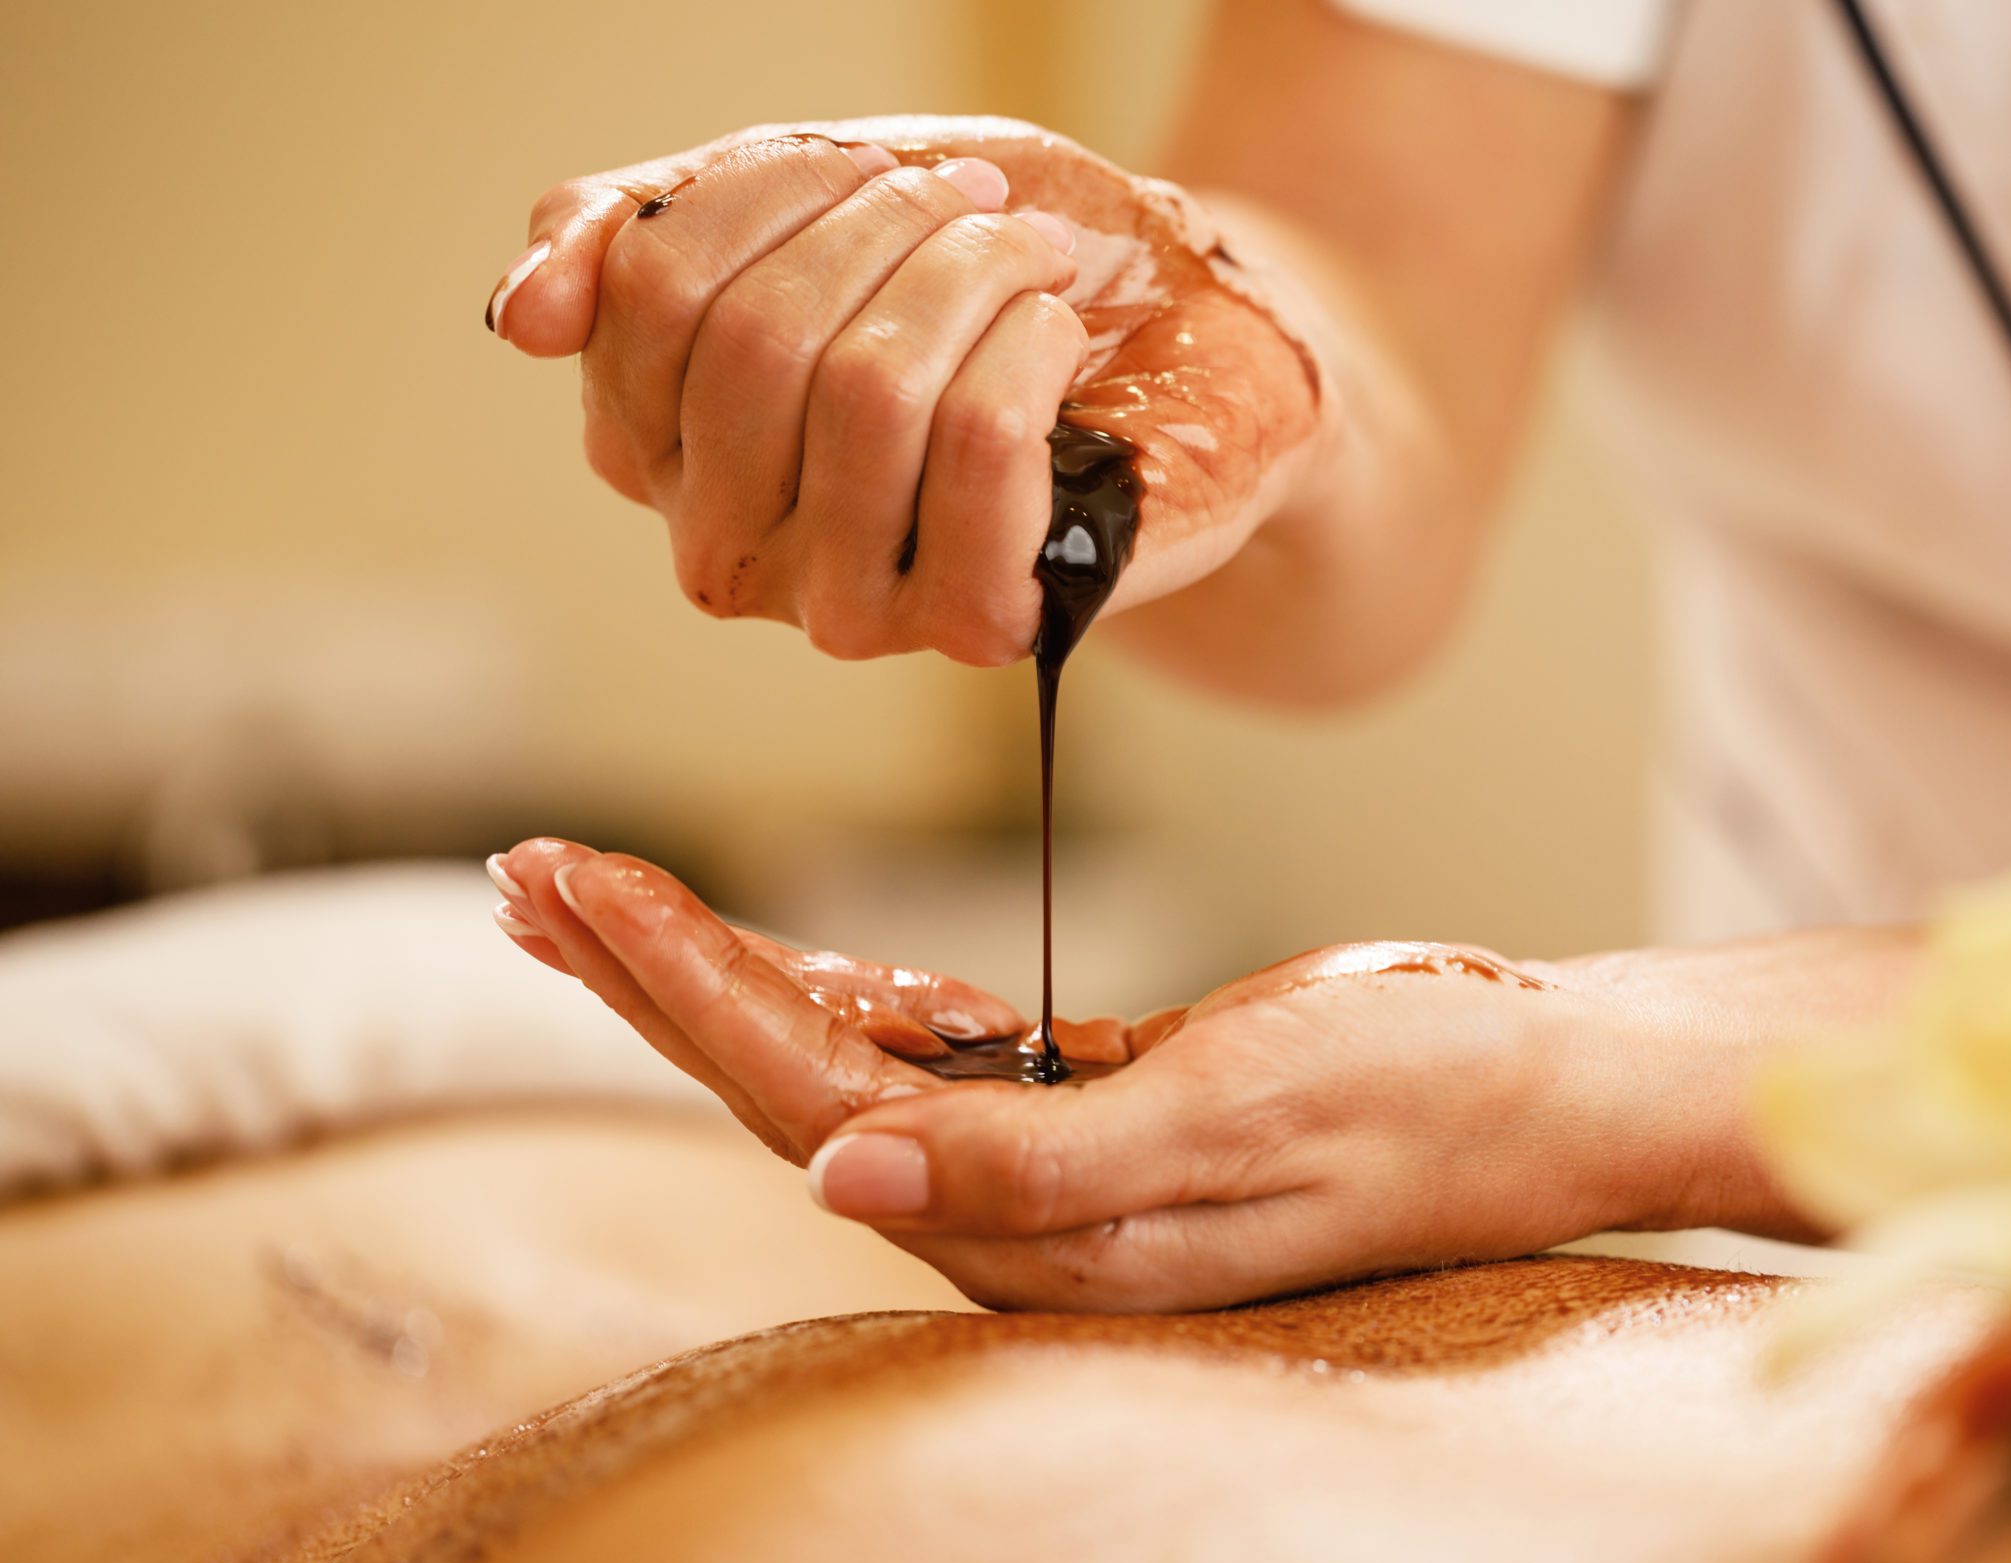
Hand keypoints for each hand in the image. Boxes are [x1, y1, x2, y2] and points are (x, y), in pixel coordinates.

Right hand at [484, 118, 1327, 664]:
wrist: (1172, 341)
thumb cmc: (977, 270)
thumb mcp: (802, 200)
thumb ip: (636, 234)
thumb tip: (515, 316)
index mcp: (655, 440)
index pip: (648, 288)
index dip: (774, 189)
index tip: (881, 168)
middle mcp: (726, 545)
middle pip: (756, 341)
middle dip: (884, 229)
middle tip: (977, 203)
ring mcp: (842, 604)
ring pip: (869, 392)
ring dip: (970, 277)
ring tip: (1028, 256)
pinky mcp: (969, 623)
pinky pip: (976, 449)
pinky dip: (1027, 349)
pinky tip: (1055, 337)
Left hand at [487, 839, 1725, 1311]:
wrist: (1549, 1092)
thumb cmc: (1421, 1097)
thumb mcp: (1245, 1118)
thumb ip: (1045, 1164)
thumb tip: (840, 1178)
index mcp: (1044, 1227)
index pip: (810, 1105)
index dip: (681, 994)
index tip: (572, 884)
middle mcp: (1028, 1215)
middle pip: (791, 1086)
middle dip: (654, 977)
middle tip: (530, 874)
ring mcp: (1060, 1166)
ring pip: (846, 1066)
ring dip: (724, 976)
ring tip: (604, 899)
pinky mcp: (1100, 1113)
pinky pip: (937, 1058)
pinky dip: (846, 994)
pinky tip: (780, 956)